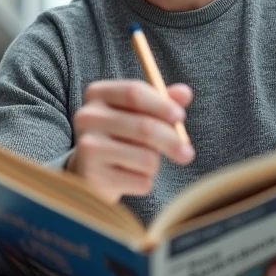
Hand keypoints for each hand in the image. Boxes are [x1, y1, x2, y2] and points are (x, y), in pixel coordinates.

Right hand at [67, 80, 194, 203]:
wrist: (89, 173)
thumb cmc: (120, 137)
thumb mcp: (138, 114)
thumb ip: (162, 102)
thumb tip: (185, 93)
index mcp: (97, 94)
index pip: (134, 92)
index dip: (162, 105)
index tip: (181, 116)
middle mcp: (87, 117)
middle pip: (144, 126)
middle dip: (172, 140)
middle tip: (188, 154)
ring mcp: (87, 147)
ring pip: (146, 157)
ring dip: (154, 164)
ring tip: (142, 164)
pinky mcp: (93, 177)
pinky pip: (139, 181)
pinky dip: (144, 182)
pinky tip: (129, 178)